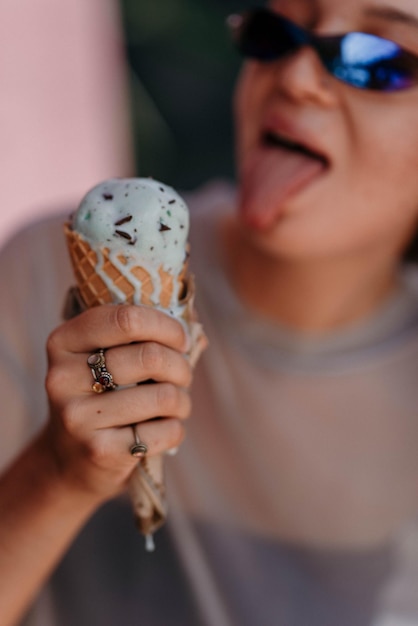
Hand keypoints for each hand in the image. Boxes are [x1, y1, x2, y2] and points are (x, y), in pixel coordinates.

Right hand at [44, 304, 191, 502]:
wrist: (70, 461)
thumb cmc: (101, 396)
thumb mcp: (104, 358)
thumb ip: (140, 335)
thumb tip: (196, 330)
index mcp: (64, 342)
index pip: (127, 319)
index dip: (167, 326)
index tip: (181, 340)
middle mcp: (62, 377)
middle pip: (150, 357)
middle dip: (181, 366)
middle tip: (182, 376)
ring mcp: (77, 417)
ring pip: (163, 396)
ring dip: (182, 400)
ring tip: (175, 405)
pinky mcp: (99, 451)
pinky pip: (166, 431)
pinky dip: (176, 428)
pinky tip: (163, 428)